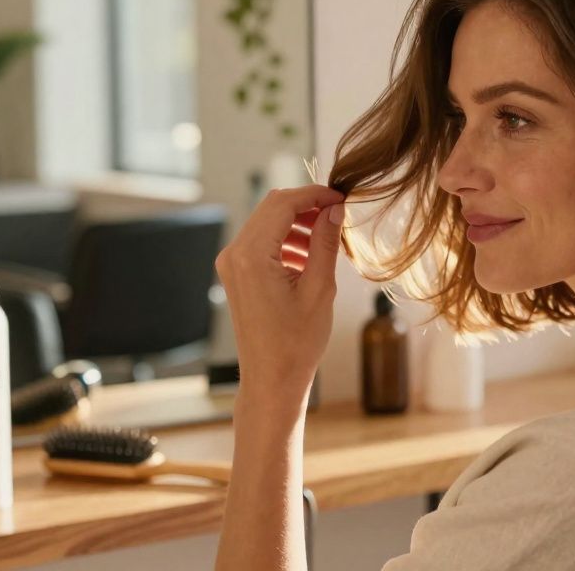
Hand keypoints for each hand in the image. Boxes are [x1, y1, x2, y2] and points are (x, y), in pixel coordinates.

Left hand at [215, 185, 346, 401]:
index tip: (342, 197)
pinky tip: (309, 255)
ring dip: (297, 222)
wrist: (272, 379)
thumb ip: (325, 242)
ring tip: (327, 238)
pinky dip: (286, 239)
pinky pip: (262, 242)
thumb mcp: (320, 288)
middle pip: (272, 207)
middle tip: (338, 212)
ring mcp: (232, 264)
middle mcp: (234, 255)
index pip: (283, 203)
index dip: (315, 194)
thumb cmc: (296, 342)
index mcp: (252, 256)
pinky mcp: (236, 273)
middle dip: (306, 204)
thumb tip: (335, 209)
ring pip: (267, 222)